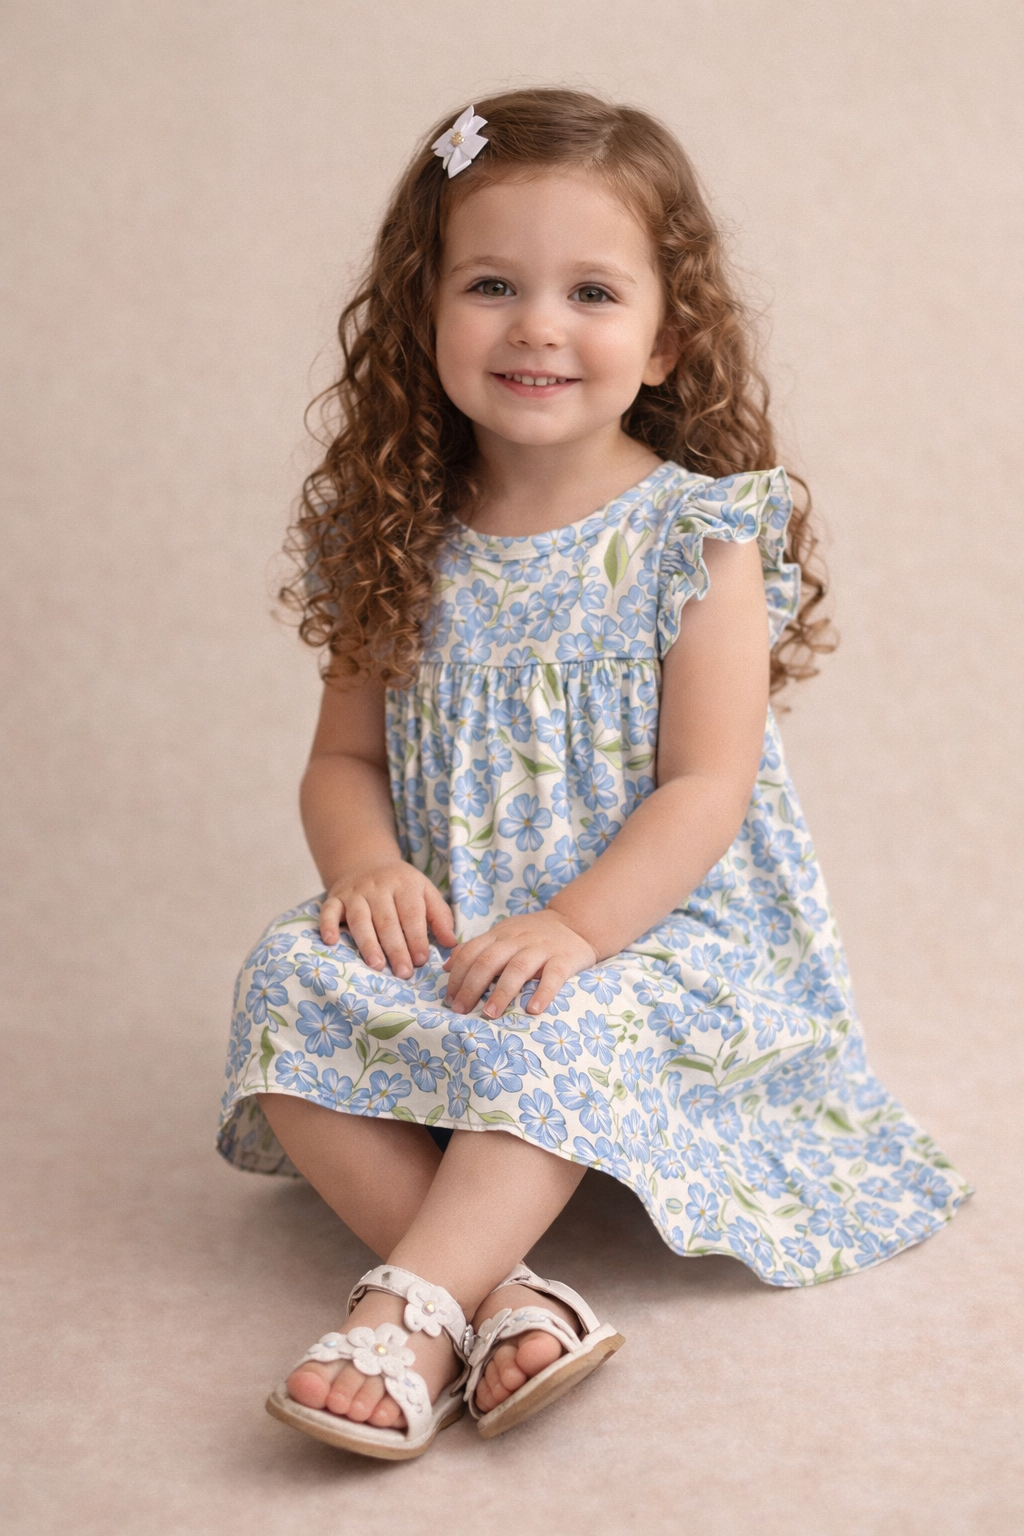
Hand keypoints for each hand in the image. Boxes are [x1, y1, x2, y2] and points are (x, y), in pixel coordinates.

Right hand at [320, 859, 456, 977]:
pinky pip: (328, 911)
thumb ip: (440, 917)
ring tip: (377, 965)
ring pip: (360, 919)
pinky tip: (331, 942)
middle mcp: (379, 886)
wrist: (366, 862)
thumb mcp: (425, 892)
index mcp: (405, 884)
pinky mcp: (335, 897)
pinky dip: (327, 925)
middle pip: (387, 920)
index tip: (422, 960)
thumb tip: (451, 943)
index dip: (417, 937)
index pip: (411, 913)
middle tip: (404, 972)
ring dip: (368, 943)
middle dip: (396, 948)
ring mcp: (355, 892)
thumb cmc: (401, 887)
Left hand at [442, 911, 596, 1018]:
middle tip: (461, 1010)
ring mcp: (541, 949)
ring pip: (517, 969)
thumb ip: (475, 948)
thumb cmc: (533, 934)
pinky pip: (553, 976)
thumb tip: (446, 967)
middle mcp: (517, 940)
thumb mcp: (502, 934)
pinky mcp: (564, 959)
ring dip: (501, 993)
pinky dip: (543, 993)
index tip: (448, 999)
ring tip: (490, 1014)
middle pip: (489, 961)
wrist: (575, 922)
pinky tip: (533, 1010)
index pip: (471, 952)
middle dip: (471, 987)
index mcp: (499, 934)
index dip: (457, 976)